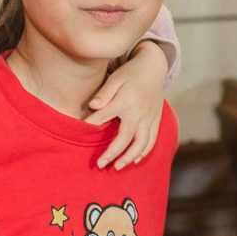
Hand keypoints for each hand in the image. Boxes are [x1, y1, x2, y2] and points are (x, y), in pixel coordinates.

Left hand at [87, 41, 168, 168]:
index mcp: (126, 101)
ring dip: (129, 157)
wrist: (154, 69)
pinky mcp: (155, 121)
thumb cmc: (130, 74)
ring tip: (117, 167)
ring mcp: (149, 118)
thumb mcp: (116, 78)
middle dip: (112, 153)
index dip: (92, 125)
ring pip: (141, 143)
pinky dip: (144, 152)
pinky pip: (152, 140)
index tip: (81, 133)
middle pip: (125, 138)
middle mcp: (139, 112)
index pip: (105, 116)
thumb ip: (104, 93)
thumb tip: (92, 106)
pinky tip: (135, 160)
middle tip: (100, 164)